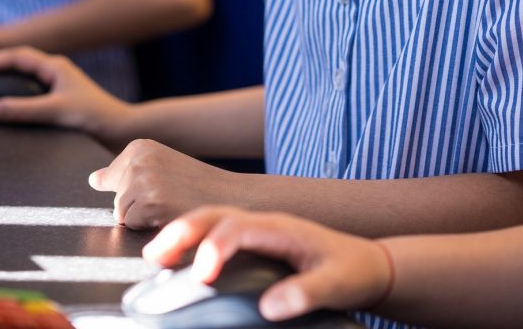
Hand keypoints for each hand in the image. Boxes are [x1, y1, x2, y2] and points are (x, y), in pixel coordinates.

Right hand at [0, 45, 129, 132]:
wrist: (118, 127)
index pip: (17, 56)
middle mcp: (56, 70)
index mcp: (54, 66)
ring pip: (26, 72)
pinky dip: (16, 88)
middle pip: (20, 60)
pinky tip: (10, 100)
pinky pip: (32, 85)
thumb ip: (23, 110)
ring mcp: (59, 82)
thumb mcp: (54, 111)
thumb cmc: (93, 115)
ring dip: (5, 75)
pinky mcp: (61, 95)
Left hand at [89, 140, 242, 229]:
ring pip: (121, 213)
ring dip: (142, 217)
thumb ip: (124, 171)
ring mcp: (143, 179)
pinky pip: (132, 225)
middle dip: (137, 204)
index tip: (160, 184)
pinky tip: (170, 214)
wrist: (227, 195)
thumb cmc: (193, 184)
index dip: (136, 190)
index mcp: (139, 146)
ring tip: (169, 205)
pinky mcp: (149, 202)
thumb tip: (94, 179)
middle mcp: (138, 158)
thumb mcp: (158, 166)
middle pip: (115, 197)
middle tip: (168, 196)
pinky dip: (148, 226)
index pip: (111, 179)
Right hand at [142, 206, 391, 320]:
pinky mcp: (255, 240)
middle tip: (156, 255)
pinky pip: (217, 230)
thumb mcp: (338, 284)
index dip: (215, 247)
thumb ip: (306, 293)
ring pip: (212, 219)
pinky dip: (193, 238)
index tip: (201, 276)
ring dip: (183, 231)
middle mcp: (265, 223)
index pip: (238, 228)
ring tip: (155, 254)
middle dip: (183, 230)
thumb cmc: (352, 271)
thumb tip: (269, 308)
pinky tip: (177, 256)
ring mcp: (258, 228)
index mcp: (281, 228)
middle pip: (216, 215)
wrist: (367, 262)